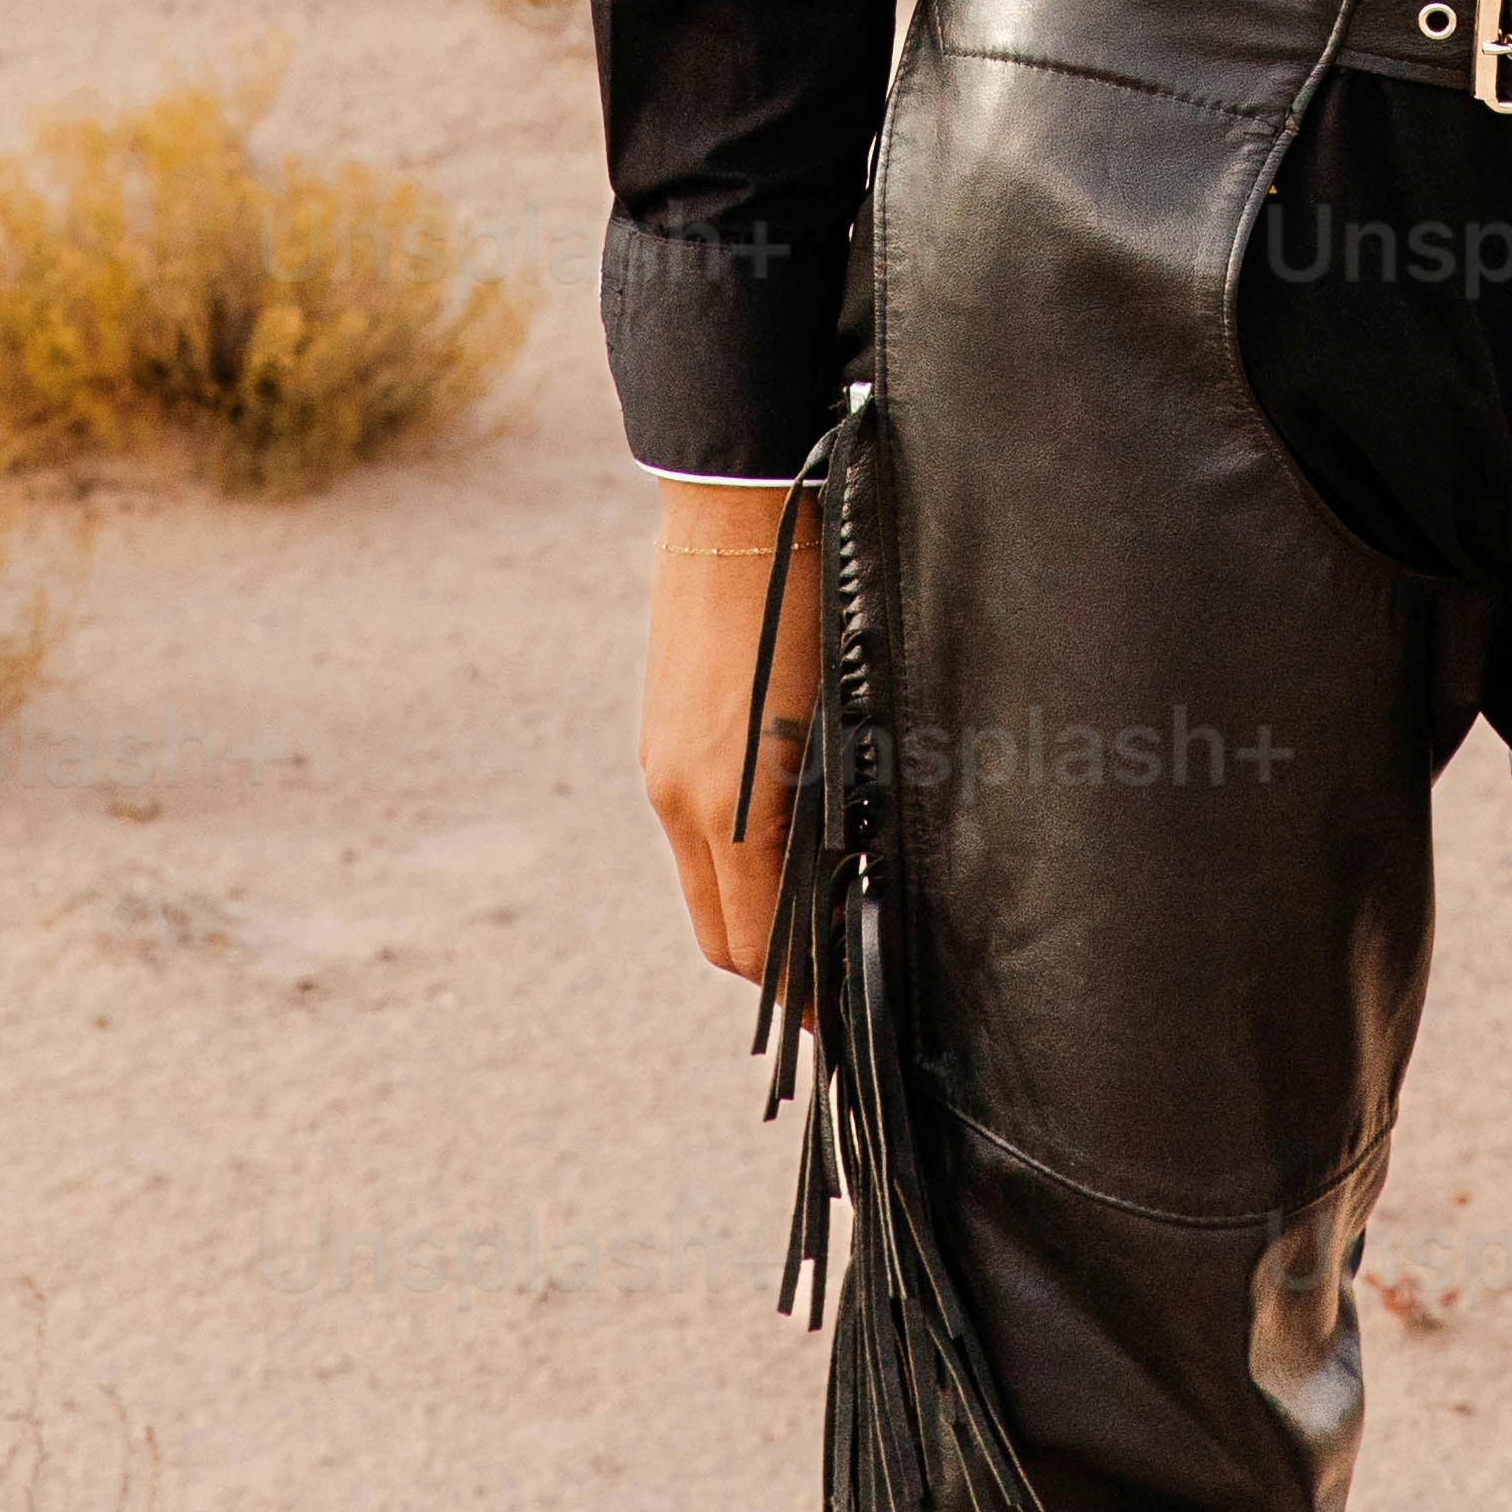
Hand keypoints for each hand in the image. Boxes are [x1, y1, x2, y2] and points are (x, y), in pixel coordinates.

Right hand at [638, 475, 826, 979]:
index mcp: (730, 807)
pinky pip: (688, 829)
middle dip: (774, 974)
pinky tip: (779, 837)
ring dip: (750, 914)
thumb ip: (836, 808)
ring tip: (815, 917)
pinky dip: (728, 858)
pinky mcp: (657, 733)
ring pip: (702, 883)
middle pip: (719, 935)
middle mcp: (680, 799)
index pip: (758, 950)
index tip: (847, 1013)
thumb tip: (855, 882)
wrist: (739, 499)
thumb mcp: (841, 715)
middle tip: (836, 982)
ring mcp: (660, 765)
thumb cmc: (816, 599)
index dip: (804, 994)